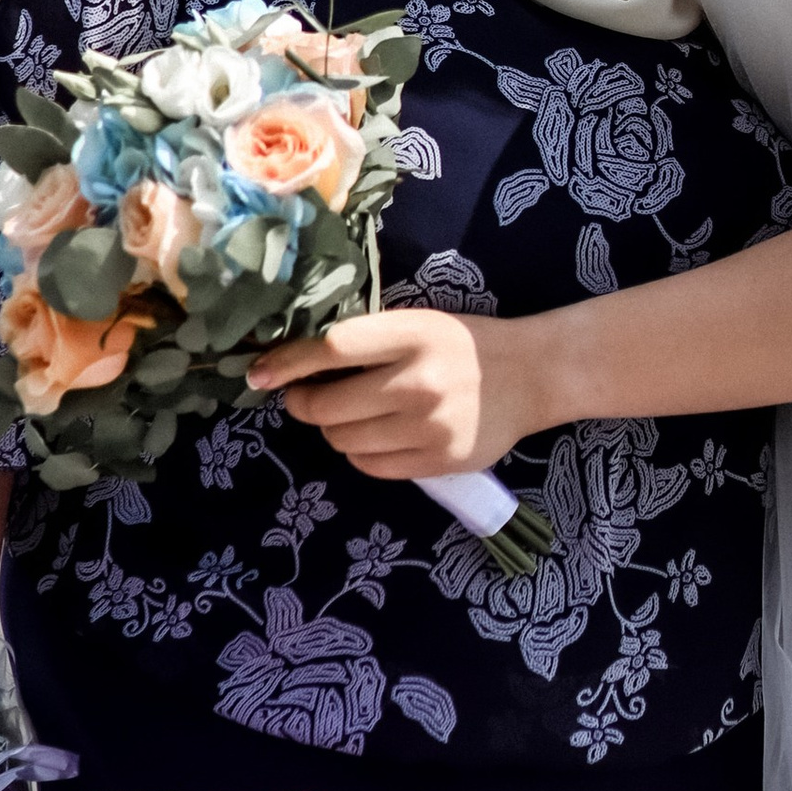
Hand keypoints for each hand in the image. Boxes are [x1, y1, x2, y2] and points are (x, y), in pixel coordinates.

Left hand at [249, 307, 552, 479]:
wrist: (532, 375)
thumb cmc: (464, 344)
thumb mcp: (418, 324)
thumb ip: (365, 341)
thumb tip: (291, 368)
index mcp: (411, 334)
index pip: (331, 349)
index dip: (287, 364)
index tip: (258, 375)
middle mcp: (418, 381)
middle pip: (327, 406)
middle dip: (306, 405)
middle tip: (310, 398)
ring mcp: (429, 426)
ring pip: (343, 440)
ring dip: (335, 430)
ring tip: (354, 415)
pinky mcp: (438, 461)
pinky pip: (370, 466)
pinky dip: (361, 453)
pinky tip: (378, 436)